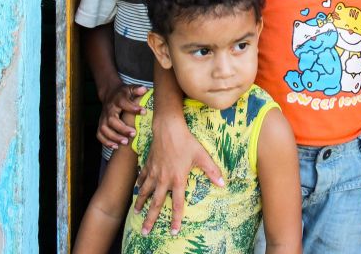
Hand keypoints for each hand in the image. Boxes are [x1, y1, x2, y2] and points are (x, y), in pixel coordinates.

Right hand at [96, 84, 146, 148]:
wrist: (110, 94)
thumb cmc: (123, 94)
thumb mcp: (130, 89)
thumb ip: (137, 90)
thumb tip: (144, 89)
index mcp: (118, 100)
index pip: (124, 103)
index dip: (132, 108)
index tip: (143, 112)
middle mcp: (109, 109)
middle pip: (112, 120)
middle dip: (122, 128)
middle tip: (134, 133)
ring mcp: (103, 118)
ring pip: (104, 129)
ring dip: (114, 137)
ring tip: (125, 142)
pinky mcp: (101, 124)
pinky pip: (99, 134)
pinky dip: (106, 142)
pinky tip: (115, 146)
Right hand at [134, 114, 223, 234]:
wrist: (168, 128)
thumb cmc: (186, 141)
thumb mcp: (202, 156)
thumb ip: (212, 171)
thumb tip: (223, 184)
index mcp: (177, 180)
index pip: (176, 204)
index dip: (175, 219)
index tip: (173, 231)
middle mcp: (163, 179)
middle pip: (155, 203)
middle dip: (150, 219)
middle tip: (145, 232)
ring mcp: (154, 172)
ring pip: (144, 192)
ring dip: (141, 203)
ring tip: (137, 213)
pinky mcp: (148, 164)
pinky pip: (142, 177)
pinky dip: (139, 184)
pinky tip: (137, 189)